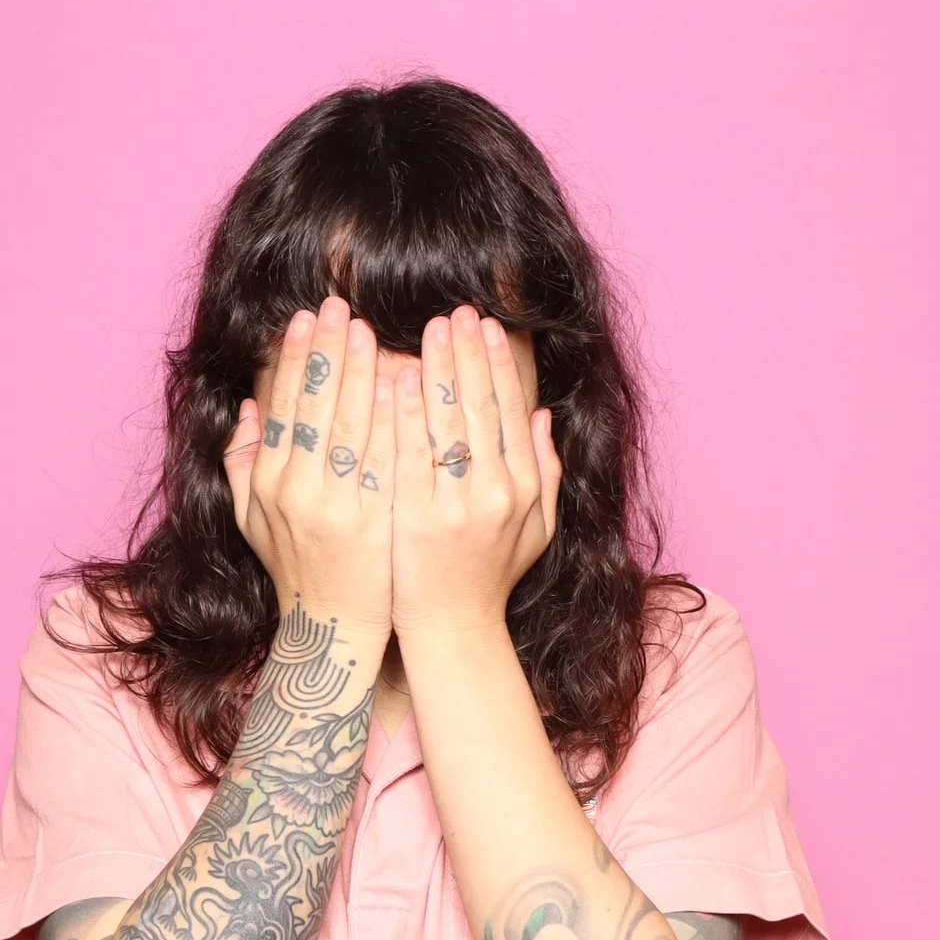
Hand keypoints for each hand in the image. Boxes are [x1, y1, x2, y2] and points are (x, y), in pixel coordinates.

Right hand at [224, 294, 397, 631]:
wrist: (334, 628)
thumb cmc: (297, 570)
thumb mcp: (253, 519)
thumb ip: (243, 463)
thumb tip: (248, 408)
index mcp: (269, 483)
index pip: (283, 406)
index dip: (293, 359)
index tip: (305, 319)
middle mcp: (297, 490)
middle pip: (313, 406)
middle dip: (326, 351)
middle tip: (339, 306)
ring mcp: (336, 506)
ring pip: (348, 425)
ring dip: (359, 373)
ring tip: (368, 330)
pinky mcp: (373, 520)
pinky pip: (382, 458)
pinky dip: (390, 419)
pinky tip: (401, 383)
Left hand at [391, 305, 559, 636]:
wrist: (451, 628)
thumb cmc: (489, 577)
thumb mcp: (536, 528)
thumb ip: (545, 471)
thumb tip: (543, 415)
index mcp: (525, 487)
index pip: (511, 410)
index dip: (500, 364)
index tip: (488, 327)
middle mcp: (497, 491)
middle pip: (482, 406)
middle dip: (469, 353)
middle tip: (456, 312)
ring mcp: (457, 504)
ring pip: (449, 421)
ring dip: (440, 369)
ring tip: (429, 329)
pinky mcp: (417, 517)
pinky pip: (410, 453)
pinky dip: (404, 412)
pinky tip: (395, 377)